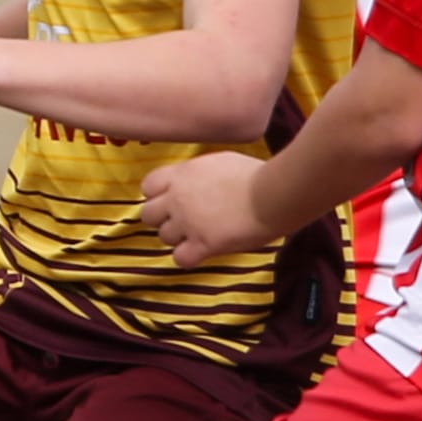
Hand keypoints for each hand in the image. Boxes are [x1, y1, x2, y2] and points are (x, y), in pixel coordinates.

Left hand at [141, 151, 273, 266]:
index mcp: (182, 174)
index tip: (172, 200)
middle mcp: (178, 198)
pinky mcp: (202, 244)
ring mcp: (188, 222)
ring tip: (200, 236)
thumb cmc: (256, 174)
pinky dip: (189, 257)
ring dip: (179, 239)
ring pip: (164, 238)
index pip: (148, 186)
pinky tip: (204, 251)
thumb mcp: (220, 161)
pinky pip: (180, 259)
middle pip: (148, 215)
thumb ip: (199, 173)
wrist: (273, 194)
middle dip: (164, 219)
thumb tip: (197, 182)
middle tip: (184, 221)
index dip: (158, 196)